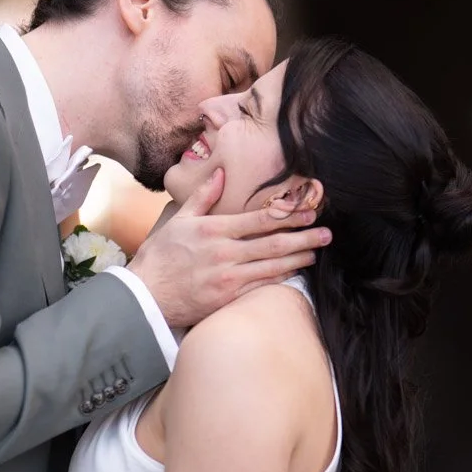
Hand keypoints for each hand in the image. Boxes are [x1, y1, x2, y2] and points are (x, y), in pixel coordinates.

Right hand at [128, 167, 331, 327]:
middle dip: (303, 236)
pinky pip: (262, 286)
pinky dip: (281, 278)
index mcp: (214, 230)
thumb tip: (221, 173)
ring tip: (316, 251)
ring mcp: (229, 277)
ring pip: (273, 265)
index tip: (308, 210)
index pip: (260, 220)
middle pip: (274, 243)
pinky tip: (295, 272)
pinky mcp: (229, 298)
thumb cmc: (160, 257)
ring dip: (298, 257)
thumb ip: (202, 197)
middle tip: (326, 232)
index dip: (288, 214)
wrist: (146, 295)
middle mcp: (225, 253)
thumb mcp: (178, 220)